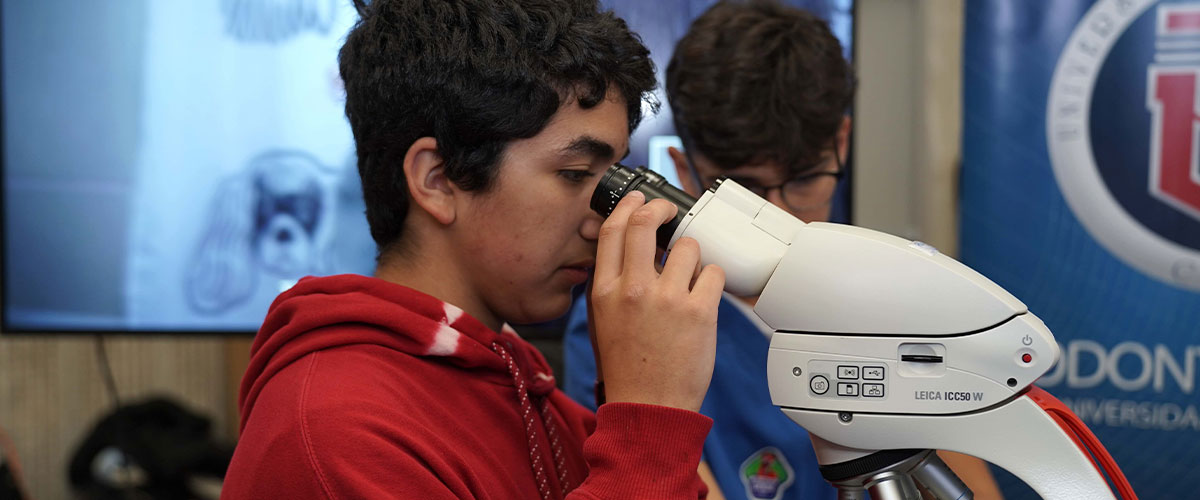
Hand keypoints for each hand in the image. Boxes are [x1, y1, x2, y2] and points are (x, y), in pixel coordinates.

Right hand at [589, 190, 724, 411]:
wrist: (648, 406)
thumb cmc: (627, 367)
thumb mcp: (601, 321)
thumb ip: (611, 284)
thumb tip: (627, 250)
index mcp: (604, 291)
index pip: (613, 230)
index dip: (628, 206)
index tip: (640, 200)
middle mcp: (633, 289)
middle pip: (646, 224)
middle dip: (661, 209)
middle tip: (670, 212)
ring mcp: (667, 299)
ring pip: (688, 246)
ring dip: (692, 256)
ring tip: (689, 278)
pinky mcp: (699, 311)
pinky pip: (713, 272)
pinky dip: (711, 280)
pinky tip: (703, 296)